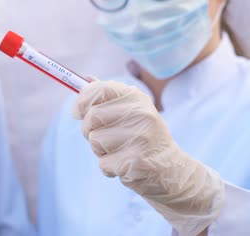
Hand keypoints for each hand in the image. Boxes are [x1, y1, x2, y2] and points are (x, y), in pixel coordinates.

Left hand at [73, 80, 223, 235]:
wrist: (172, 170)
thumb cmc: (142, 137)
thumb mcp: (131, 111)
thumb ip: (108, 96)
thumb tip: (85, 79)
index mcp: (136, 97)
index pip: (98, 90)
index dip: (81, 101)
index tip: (78, 112)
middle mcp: (141, 114)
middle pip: (91, 117)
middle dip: (89, 130)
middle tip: (103, 138)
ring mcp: (140, 138)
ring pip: (94, 140)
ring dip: (100, 150)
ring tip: (119, 151)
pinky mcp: (136, 162)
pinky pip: (103, 163)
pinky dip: (108, 167)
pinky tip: (125, 165)